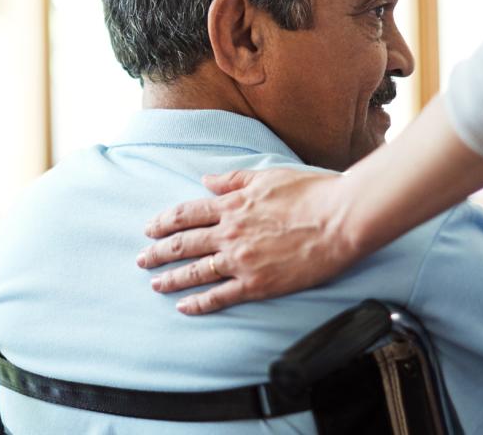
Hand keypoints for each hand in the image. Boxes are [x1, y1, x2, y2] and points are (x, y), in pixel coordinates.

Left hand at [135, 168, 362, 314]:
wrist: (340, 219)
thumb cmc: (311, 193)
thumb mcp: (267, 176)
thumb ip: (233, 179)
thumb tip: (207, 180)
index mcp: (232, 205)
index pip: (186, 214)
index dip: (163, 222)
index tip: (150, 229)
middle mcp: (230, 233)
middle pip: (183, 244)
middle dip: (158, 253)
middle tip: (142, 260)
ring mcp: (241, 260)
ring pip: (195, 272)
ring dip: (171, 279)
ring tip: (156, 284)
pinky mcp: (257, 283)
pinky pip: (220, 296)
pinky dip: (198, 303)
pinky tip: (184, 306)